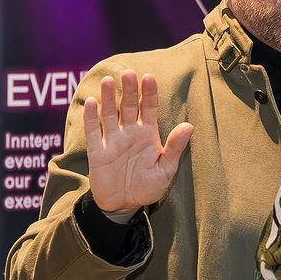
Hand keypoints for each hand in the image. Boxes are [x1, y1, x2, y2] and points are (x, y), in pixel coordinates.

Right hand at [85, 70, 193, 217]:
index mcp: (148, 134)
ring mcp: (112, 141)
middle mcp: (129, 133)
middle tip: (129, 73)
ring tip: (109, 81)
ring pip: (109, 115)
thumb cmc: (147, 186)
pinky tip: (91, 102)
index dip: (149, 93)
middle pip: (128, 106)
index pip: (149, 108)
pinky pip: (93, 133)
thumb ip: (175, 148)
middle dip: (129, 90)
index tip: (149, 78)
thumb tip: (189, 126)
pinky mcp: (97, 153)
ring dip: (109, 98)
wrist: (124, 206)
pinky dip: (91, 118)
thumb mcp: (166, 169)